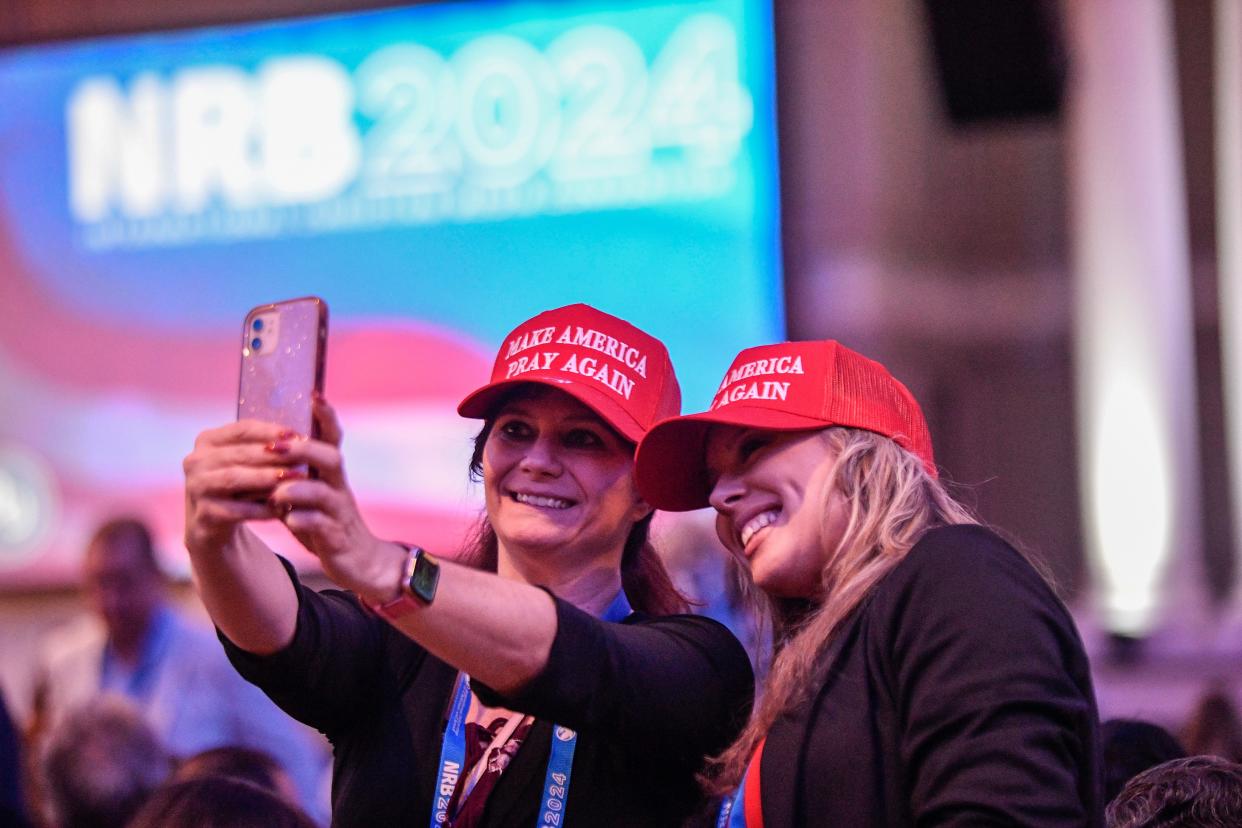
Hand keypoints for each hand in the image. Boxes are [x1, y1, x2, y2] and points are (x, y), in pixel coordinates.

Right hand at [183, 420, 302, 554]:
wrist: (214, 524)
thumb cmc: (239, 486)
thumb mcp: (248, 463)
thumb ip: (266, 448)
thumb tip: (299, 439)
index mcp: (208, 440)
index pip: (242, 429)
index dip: (270, 431)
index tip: (297, 436)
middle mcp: (196, 461)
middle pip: (239, 453)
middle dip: (274, 455)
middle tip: (302, 458)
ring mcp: (196, 487)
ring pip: (234, 478)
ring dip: (266, 478)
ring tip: (294, 479)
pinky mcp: (203, 514)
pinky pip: (237, 510)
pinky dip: (261, 509)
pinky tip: (282, 508)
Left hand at [266, 398, 404, 600]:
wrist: (359, 561)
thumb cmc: (327, 523)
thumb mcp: (310, 495)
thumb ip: (292, 475)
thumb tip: (261, 448)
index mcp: (330, 474)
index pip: (332, 437)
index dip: (325, 416)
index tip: (314, 393)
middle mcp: (338, 488)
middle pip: (331, 458)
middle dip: (304, 449)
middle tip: (276, 446)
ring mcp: (339, 512)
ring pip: (324, 492)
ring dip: (299, 488)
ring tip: (278, 491)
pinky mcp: (336, 537)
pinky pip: (321, 525)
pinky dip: (303, 521)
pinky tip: (289, 521)